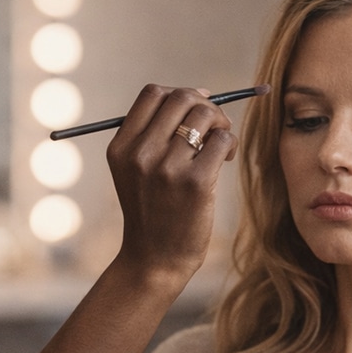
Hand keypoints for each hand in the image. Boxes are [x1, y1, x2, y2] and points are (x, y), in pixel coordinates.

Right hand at [105, 84, 238, 281]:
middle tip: (214, 125)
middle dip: (205, 104)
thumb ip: (152, 134)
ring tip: (221, 144)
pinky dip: (230, 142)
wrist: (154, 259)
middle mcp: (140, 154)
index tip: (194, 107)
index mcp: (121, 147)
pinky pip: (223, 139)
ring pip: (205, 115)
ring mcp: (167, 168)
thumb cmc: (152, 210)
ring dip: (221, 123)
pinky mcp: (196, 183)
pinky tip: (226, 158)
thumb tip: (199, 95)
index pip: (152, 94)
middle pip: (181, 98)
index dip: (179, 94)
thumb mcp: (134, 170)